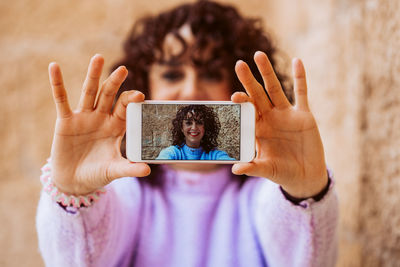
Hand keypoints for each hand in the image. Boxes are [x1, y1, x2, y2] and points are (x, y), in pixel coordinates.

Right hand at [48, 54, 149, 194]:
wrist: (74, 181)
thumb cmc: (97, 174)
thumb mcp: (113, 170)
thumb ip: (129, 169)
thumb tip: (147, 171)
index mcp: (115, 126)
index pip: (124, 109)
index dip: (131, 101)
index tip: (140, 96)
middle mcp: (101, 118)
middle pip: (109, 95)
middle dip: (115, 82)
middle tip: (123, 69)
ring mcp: (83, 117)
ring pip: (89, 92)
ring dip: (93, 75)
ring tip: (99, 58)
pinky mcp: (65, 121)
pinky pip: (61, 100)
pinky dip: (57, 84)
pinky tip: (54, 67)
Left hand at [231, 51, 327, 198]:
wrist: (305, 176)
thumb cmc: (282, 173)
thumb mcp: (267, 170)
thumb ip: (252, 167)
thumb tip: (235, 170)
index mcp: (258, 130)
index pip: (247, 112)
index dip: (241, 103)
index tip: (234, 96)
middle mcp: (269, 118)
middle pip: (257, 95)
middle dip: (249, 80)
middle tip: (239, 64)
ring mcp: (286, 115)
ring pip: (275, 89)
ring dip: (268, 72)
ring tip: (258, 55)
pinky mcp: (304, 115)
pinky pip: (302, 93)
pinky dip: (300, 77)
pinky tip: (297, 61)